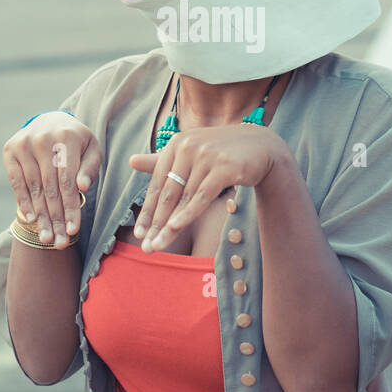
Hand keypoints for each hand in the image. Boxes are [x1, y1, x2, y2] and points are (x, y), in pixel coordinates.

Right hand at [2, 113, 100, 246]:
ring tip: (47, 238)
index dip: (70, 207)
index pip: (68, 180)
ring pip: (34, 188)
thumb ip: (90, 167)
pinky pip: (17, 182)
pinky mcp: (10, 150)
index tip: (73, 230)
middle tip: (60, 243)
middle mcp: (42, 139)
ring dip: (41, 217)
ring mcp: (23, 144)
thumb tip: (82, 187)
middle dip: (56, 218)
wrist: (50, 120)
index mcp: (67, 137)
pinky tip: (32, 220)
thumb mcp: (92, 149)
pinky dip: (24, 202)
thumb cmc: (77, 141)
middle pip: (50, 188)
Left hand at [128, 123, 286, 252]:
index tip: (139, 233)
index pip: (158, 184)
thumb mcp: (191, 154)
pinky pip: (201, 196)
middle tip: (146, 247)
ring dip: (168, 225)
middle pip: (167, 193)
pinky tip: (174, 228)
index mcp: (176, 144)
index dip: (148, 211)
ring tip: (158, 246)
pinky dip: (187, 213)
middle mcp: (188, 147)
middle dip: (155, 223)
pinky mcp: (224, 167)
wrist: (261, 145)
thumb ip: (161, 161)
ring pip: (183, 198)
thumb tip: (130, 161)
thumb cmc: (221, 152)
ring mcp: (206, 156)